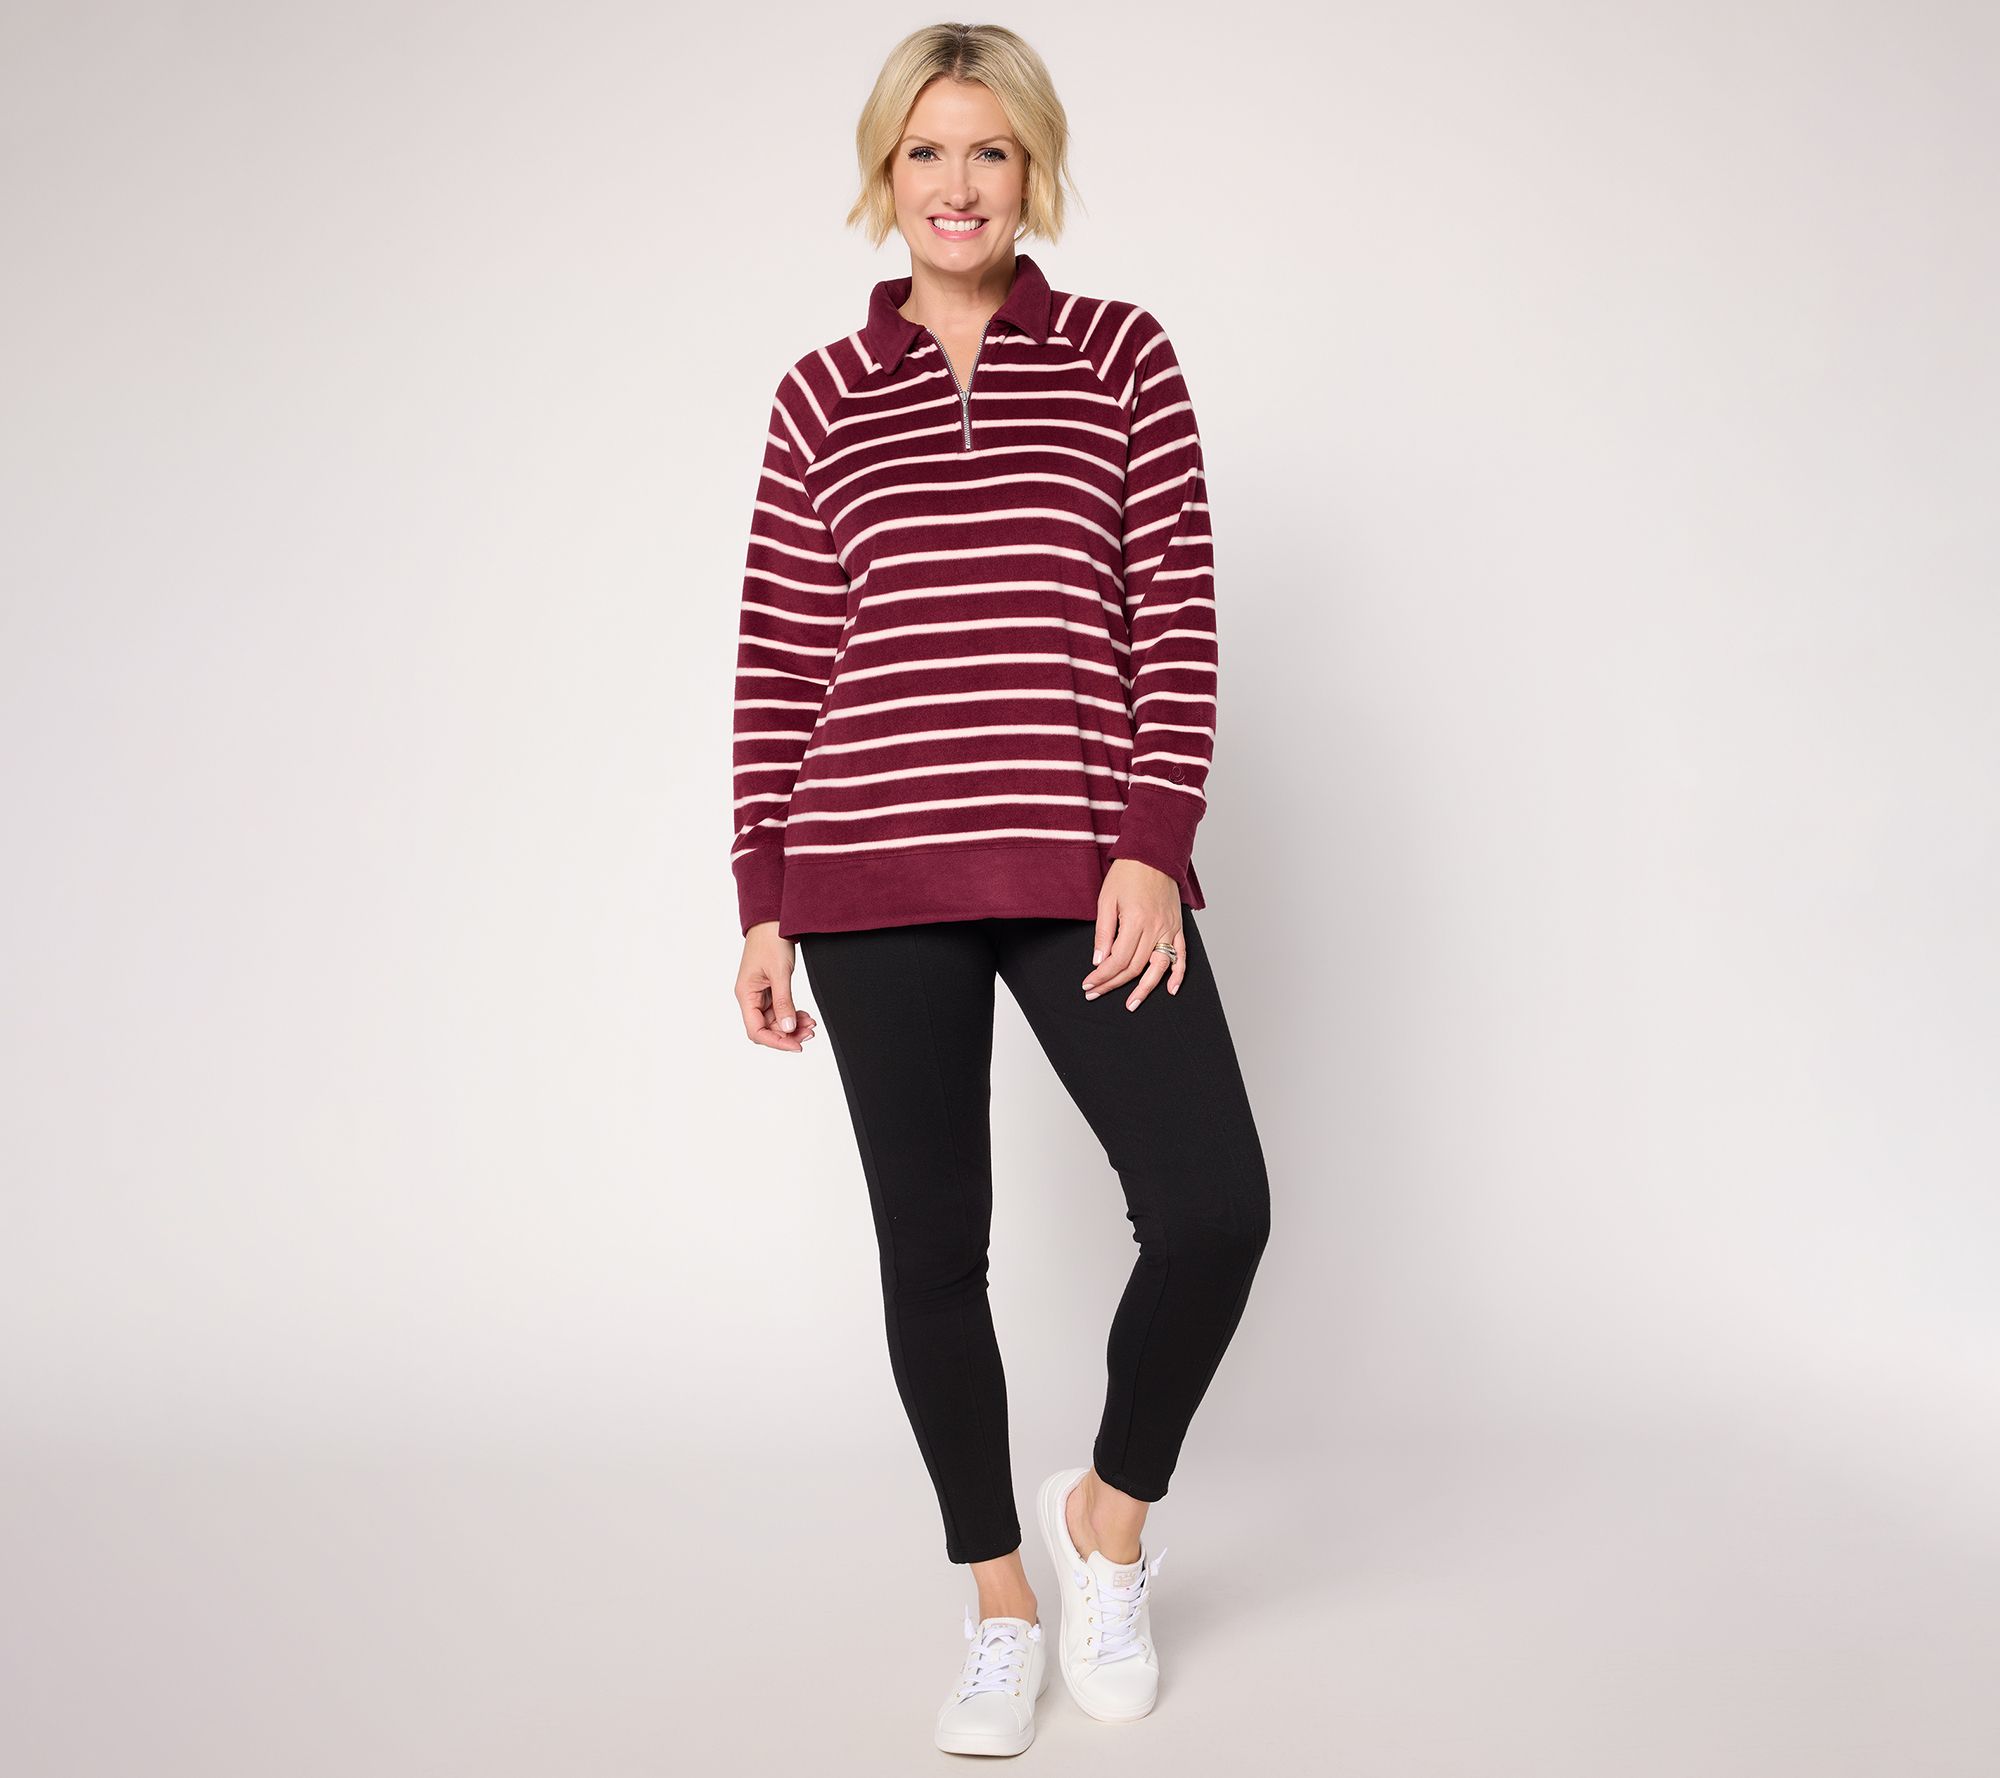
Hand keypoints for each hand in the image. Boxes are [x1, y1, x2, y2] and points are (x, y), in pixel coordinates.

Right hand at [735, 921, 818, 1050]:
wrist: (773, 919)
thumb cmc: (771, 940)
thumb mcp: (780, 973)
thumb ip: (784, 1002)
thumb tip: (787, 1029)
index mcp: (745, 994)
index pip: (756, 1030)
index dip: (776, 1042)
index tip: (797, 1046)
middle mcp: (750, 997)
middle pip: (767, 1028)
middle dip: (788, 1034)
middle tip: (811, 1033)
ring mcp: (760, 994)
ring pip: (775, 1021)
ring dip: (792, 1025)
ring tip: (811, 1024)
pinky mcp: (770, 989)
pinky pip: (780, 1010)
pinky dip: (793, 1014)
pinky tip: (806, 1016)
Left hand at [1082, 860, 1187, 1009]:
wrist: (1153, 855)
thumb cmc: (1127, 874)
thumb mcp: (1106, 900)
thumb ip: (1104, 932)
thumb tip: (1099, 961)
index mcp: (1136, 921)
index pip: (1117, 959)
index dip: (1102, 976)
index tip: (1089, 984)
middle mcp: (1155, 928)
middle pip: (1134, 967)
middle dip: (1114, 984)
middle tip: (1097, 994)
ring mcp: (1169, 929)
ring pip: (1157, 967)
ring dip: (1145, 989)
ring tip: (1132, 1004)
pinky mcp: (1177, 927)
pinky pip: (1180, 956)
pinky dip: (1177, 974)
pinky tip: (1170, 990)